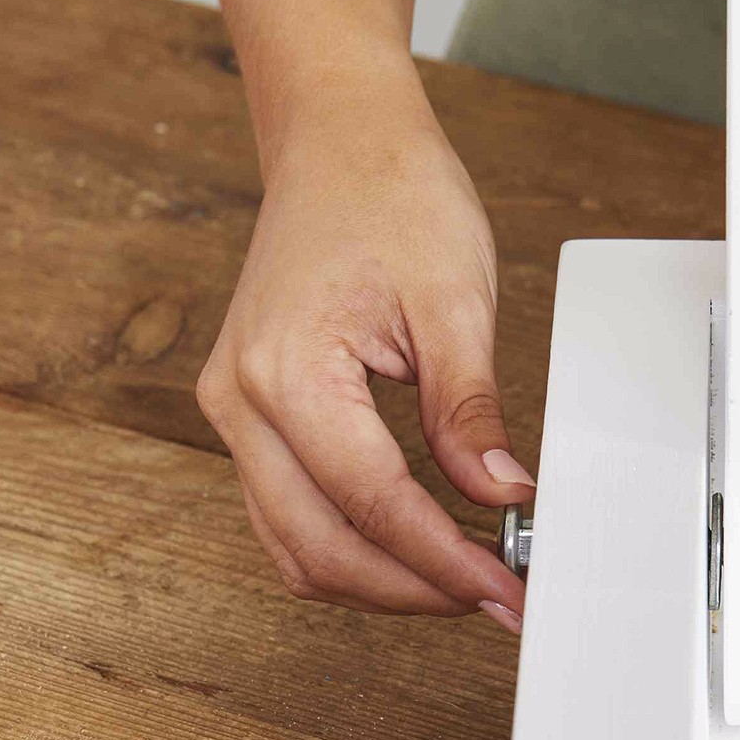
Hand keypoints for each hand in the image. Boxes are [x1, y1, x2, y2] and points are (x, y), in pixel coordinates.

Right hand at [196, 74, 531, 630]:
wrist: (339, 142)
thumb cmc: (392, 197)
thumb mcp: (454, 299)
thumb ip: (470, 409)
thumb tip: (501, 496)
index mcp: (288, 370)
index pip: (371, 502)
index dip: (442, 560)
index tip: (504, 588)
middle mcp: (241, 401)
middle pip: (320, 547)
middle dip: (412, 589)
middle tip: (494, 598)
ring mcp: (235, 411)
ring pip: (295, 545)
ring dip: (378, 579)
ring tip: (462, 581)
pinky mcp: (251, 414)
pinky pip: (289, 512)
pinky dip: (350, 544)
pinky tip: (415, 546)